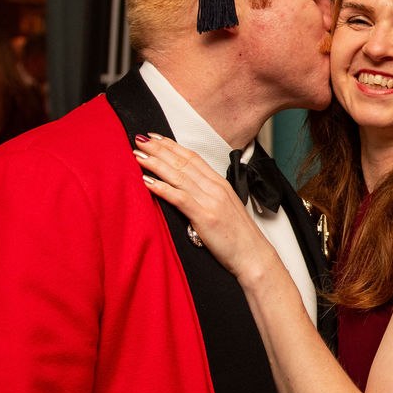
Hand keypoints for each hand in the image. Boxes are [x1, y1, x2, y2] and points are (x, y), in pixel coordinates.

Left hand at [133, 134, 268, 278]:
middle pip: (183, 162)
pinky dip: (162, 188)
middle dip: (159, 149)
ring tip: (138, 156)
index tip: (155, 138)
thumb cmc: (239, 236)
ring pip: (179, 176)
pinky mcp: (205, 217)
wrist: (253, 255)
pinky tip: (147, 182)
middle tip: (140, 139)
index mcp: (220, 184)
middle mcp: (215, 188)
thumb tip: (187, 191)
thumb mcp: (224, 208)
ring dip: (156, 164)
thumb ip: (208, 196)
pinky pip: (179, 198)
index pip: (193, 157)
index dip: (172, 146)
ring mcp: (211, 201)